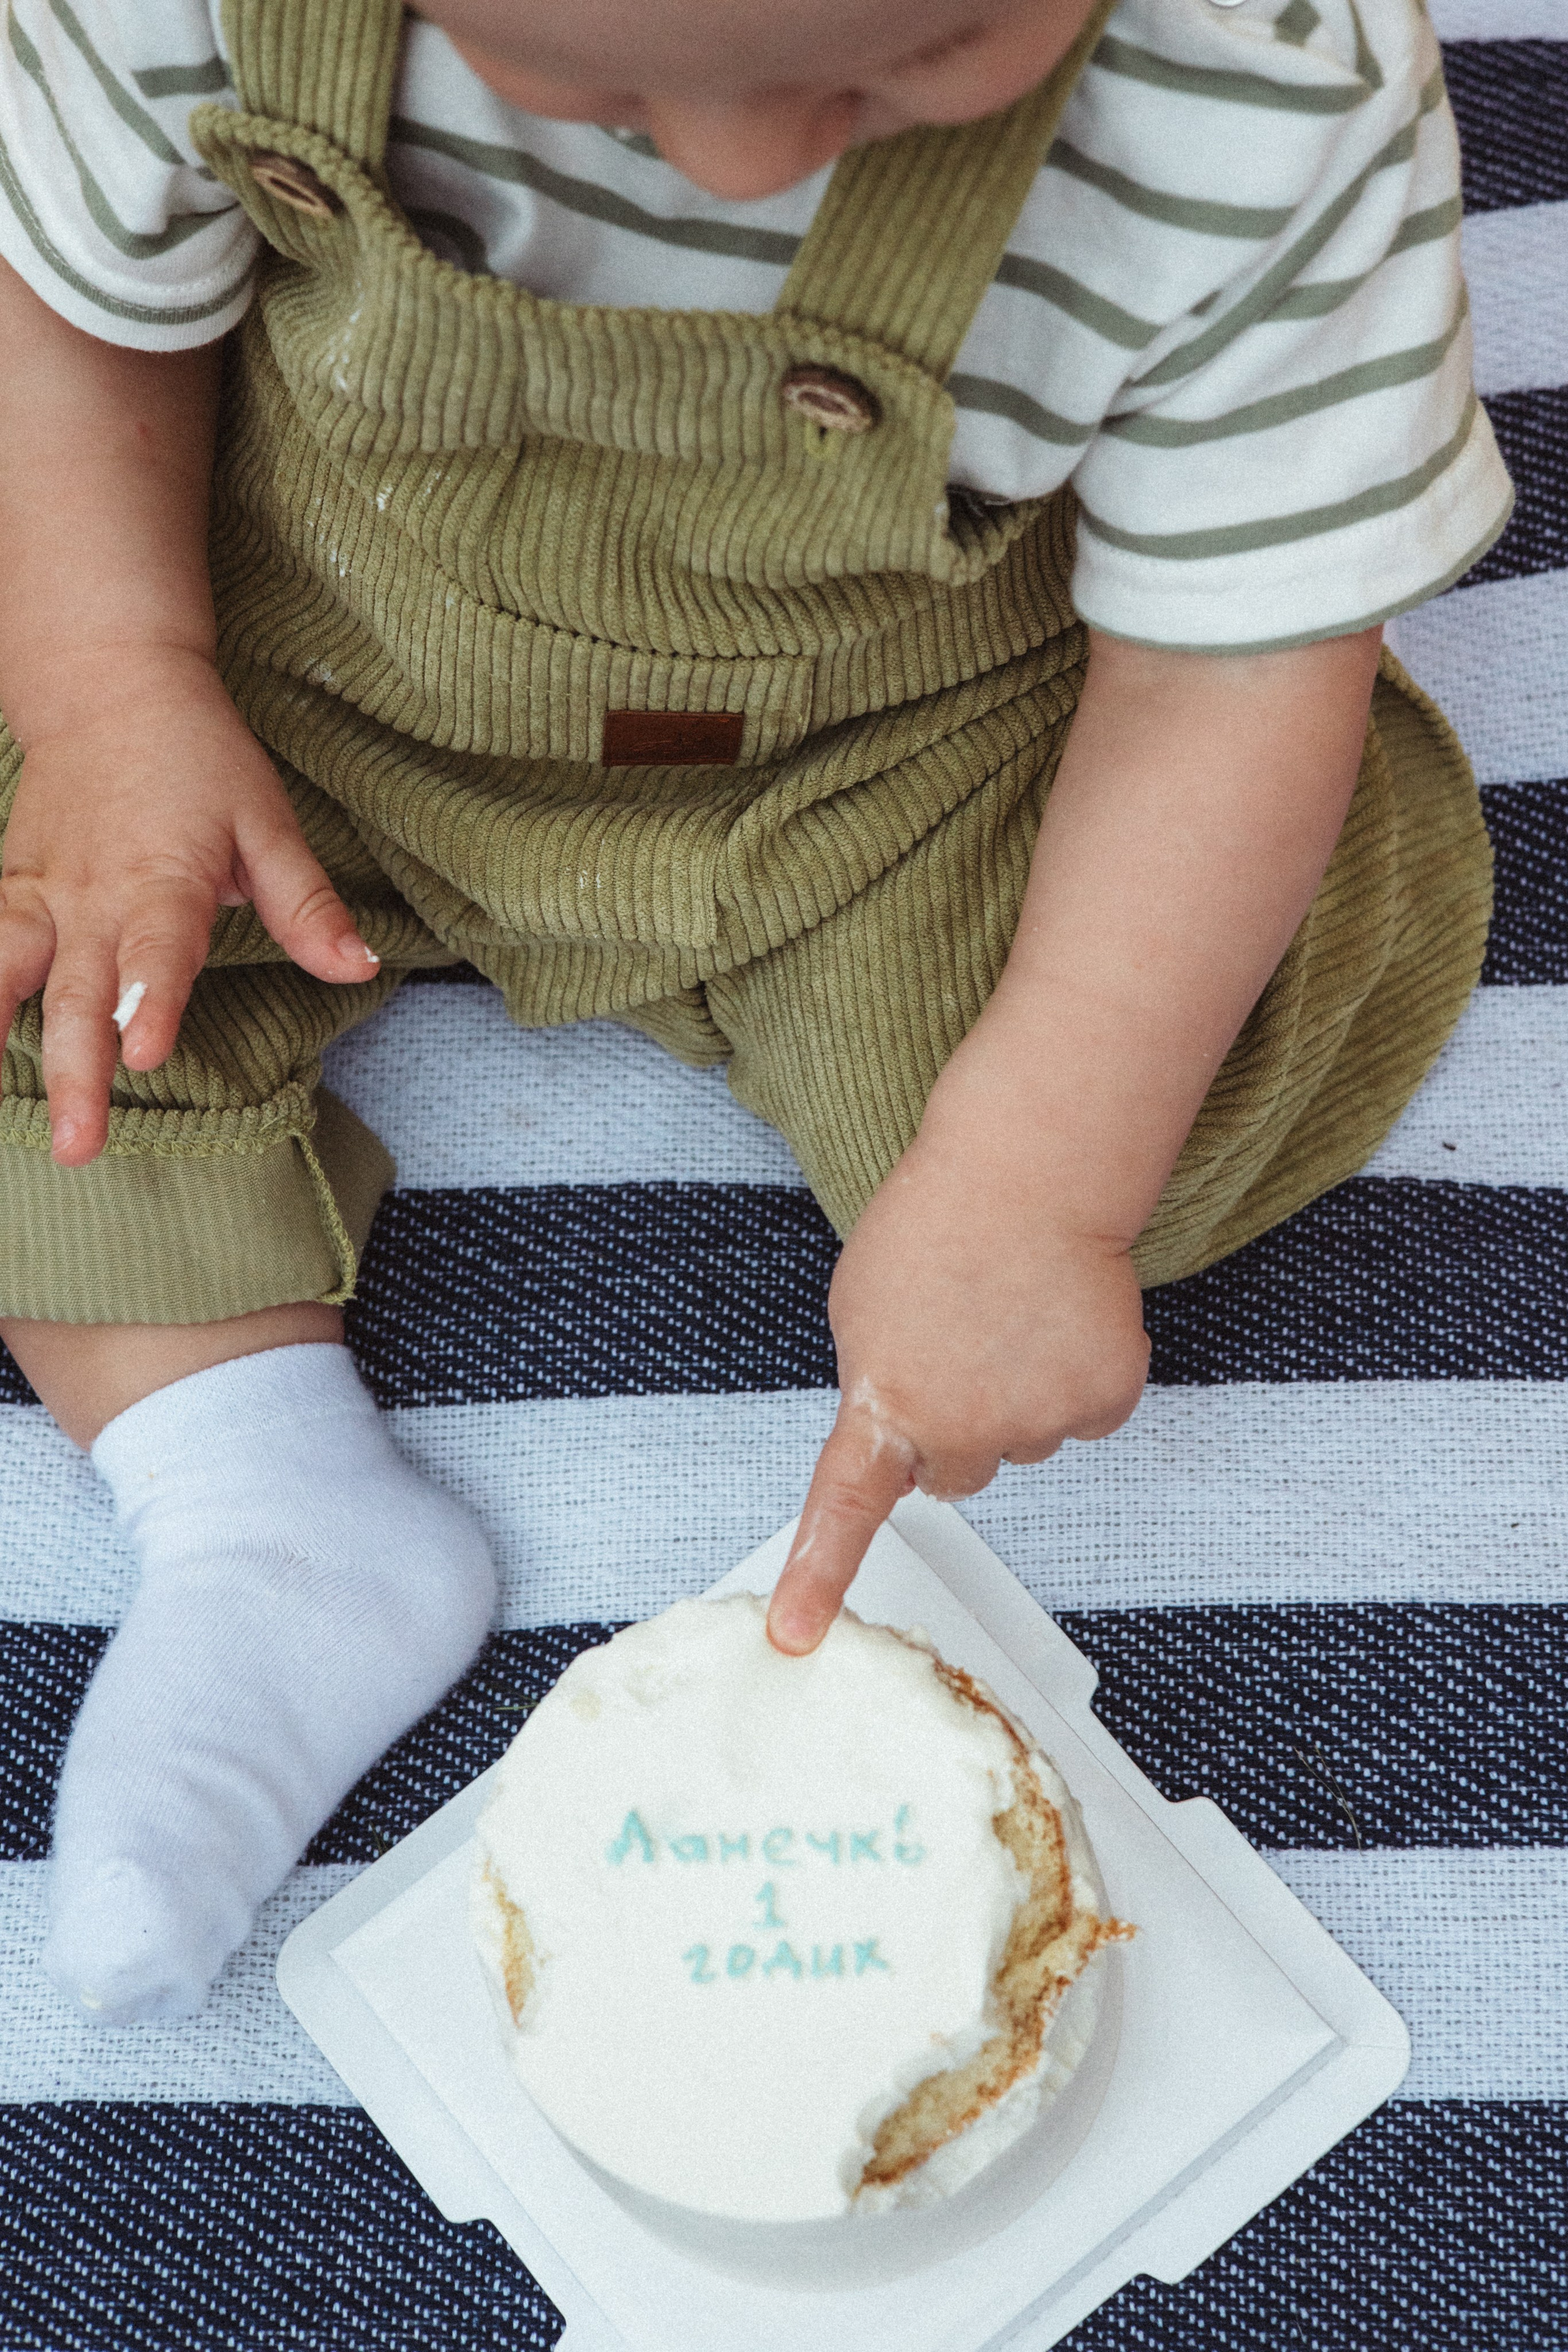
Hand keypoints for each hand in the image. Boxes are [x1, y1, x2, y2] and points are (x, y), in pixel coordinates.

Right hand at [0, 649, 376, 1164]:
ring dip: (4, 1047)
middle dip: (78, 1074)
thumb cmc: (199, 756)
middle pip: (80, 994)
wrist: (107, 685)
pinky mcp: (11, 890)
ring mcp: (43, 894)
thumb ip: (307, 905)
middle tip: (80, 1147)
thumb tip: (360, 966)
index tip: (142, 1052)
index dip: (151, 999)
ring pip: (13, 978)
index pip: (159, 949)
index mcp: (165, 878)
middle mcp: (95, 894)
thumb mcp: (267, 820)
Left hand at [766, 1124, 1149, 1653]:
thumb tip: (905, 1427)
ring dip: (1015, 1393)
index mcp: (884, 1403)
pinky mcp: (1102, 1401)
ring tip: (1007, 1313)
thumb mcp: (862, 1312)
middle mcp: (960, 1429)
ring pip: (1023, 1442)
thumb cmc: (935, 1226)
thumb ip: (877, 1387)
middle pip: (956, 1473)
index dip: (819, 1578)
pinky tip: (1059, 1319)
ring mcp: (1037, 1422)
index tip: (794, 1636)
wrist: (1026, 1172)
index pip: (844, 1509)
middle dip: (956, 1423)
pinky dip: (1076, 1377)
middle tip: (959, 1345)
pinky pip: (1082, 1417)